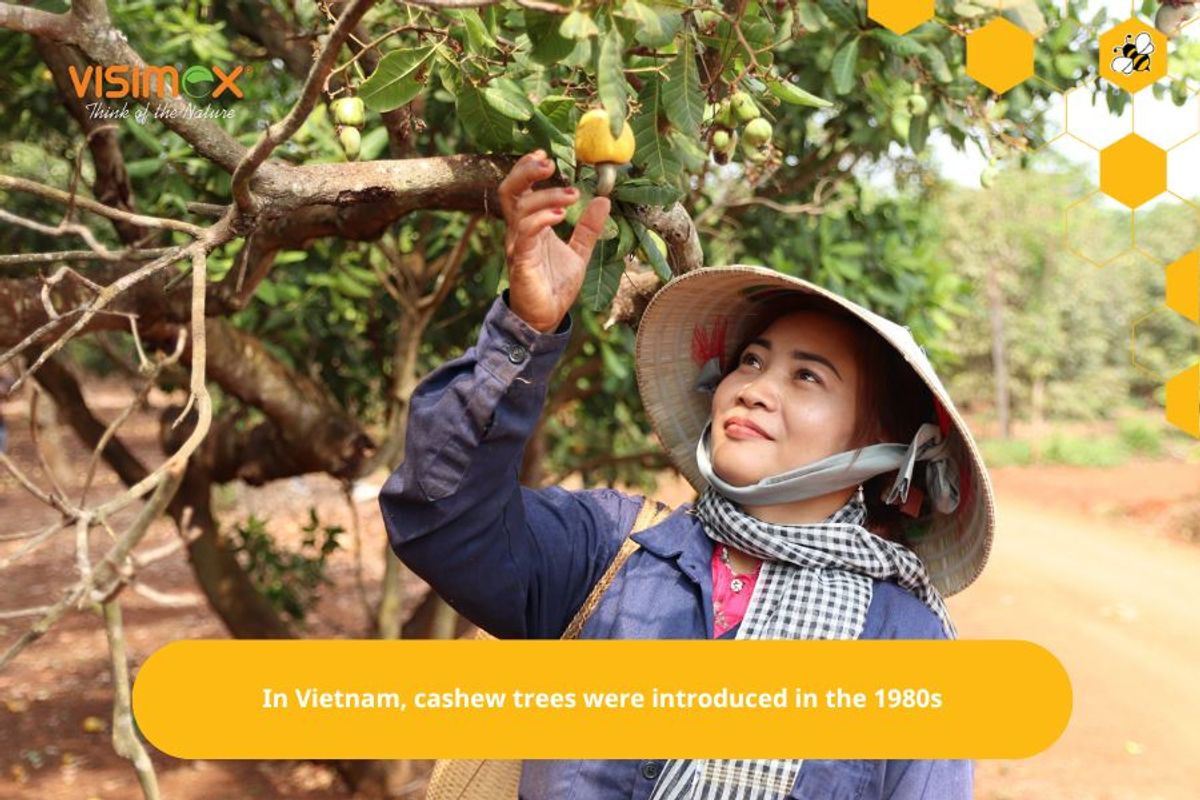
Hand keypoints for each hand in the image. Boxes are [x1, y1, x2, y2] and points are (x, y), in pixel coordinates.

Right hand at [499, 149, 610, 332]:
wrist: (545, 318)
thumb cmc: (555, 285)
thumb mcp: (579, 252)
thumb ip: (589, 228)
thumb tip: (604, 200)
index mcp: (530, 225)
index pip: (520, 189)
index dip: (527, 169)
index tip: (545, 154)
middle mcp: (519, 231)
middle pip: (510, 191)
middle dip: (525, 172)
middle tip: (549, 162)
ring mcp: (517, 245)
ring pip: (521, 210)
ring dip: (546, 197)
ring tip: (572, 196)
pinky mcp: (520, 261)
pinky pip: (525, 234)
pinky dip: (541, 220)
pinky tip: (560, 215)